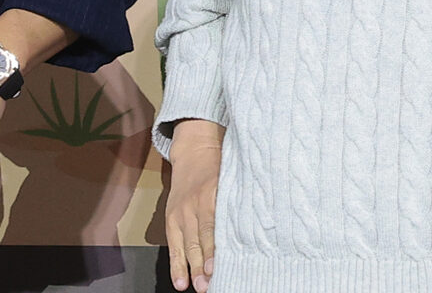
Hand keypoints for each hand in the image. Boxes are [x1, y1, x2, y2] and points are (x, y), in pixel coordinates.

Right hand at [166, 119, 223, 291]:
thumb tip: (260, 230)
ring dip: (192, 268)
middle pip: (199, 239)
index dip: (215, 248)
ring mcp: (181, 212)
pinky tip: (180, 281)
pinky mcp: (171, 218)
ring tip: (199, 287)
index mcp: (213, 194)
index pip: (213, 225)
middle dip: (203, 264)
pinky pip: (174, 245)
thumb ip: (238, 203)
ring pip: (187, 245)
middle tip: (209, 284)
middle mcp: (195, 205)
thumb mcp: (231, 179)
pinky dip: (176, 264)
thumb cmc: (219, 169)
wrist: (193, 153)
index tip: (218, 266)